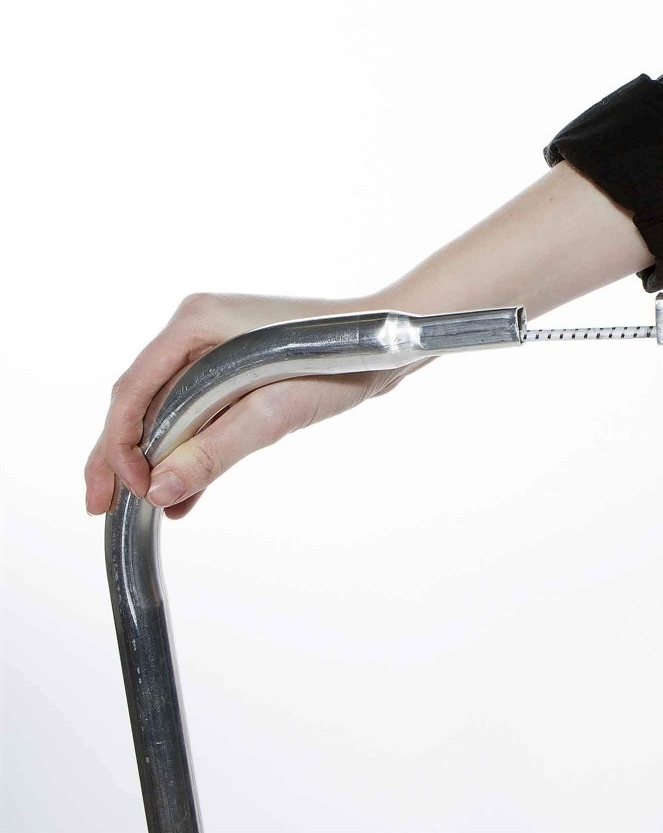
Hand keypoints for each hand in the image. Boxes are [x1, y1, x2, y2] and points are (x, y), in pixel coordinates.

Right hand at [84, 291, 409, 519]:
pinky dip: (190, 448)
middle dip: (121, 456)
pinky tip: (184, 492)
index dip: (119, 447)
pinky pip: (198, 410)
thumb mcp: (275, 411)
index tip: (128, 493)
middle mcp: (196, 329)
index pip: (132, 391)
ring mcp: (215, 346)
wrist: (390, 343)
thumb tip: (158, 491)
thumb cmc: (341, 362)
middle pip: (141, 400)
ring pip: (167, 409)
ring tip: (144, 509)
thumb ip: (215, 449)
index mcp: (195, 323)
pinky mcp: (237, 366)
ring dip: (156, 458)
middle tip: (102, 508)